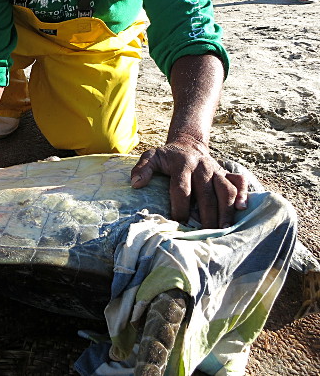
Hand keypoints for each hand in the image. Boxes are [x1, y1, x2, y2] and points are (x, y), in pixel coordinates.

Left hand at [130, 136, 247, 228]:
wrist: (188, 145)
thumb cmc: (167, 157)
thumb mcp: (151, 157)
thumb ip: (142, 169)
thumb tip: (135, 184)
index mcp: (181, 164)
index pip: (181, 188)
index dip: (180, 207)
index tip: (179, 223)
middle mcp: (201, 166)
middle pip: (206, 194)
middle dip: (205, 215)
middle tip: (204, 233)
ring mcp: (216, 169)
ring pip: (225, 190)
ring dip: (225, 210)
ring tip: (223, 229)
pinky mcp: (226, 172)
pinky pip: (240, 182)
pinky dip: (243, 195)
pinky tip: (241, 209)